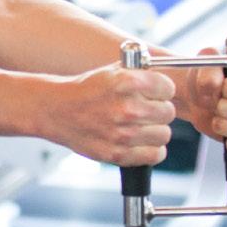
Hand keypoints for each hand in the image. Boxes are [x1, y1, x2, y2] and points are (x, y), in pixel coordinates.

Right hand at [47, 63, 176, 165]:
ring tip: (139, 126)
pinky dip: (151, 150)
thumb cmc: (87, 90)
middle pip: (168, 112)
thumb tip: (169, 78)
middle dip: (158, 110)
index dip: (162, 90)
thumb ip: (143, 73)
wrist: (57, 111)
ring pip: (164, 134)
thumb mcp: (114, 71)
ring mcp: (123, 134)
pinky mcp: (118, 154)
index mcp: (128, 82)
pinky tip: (139, 140)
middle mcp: (127, 108)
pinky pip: (155, 154)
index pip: (169, 88)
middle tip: (145, 110)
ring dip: (155, 131)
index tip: (155, 93)